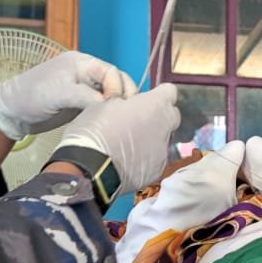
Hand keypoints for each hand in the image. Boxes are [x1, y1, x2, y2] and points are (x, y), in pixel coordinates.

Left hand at [0, 51, 136, 140]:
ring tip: (122, 119)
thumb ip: (84, 96)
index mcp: (82, 63)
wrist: (13, 113)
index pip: (110, 72)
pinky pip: (103, 105)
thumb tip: (110, 103)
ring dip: (118, 104)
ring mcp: (85, 88)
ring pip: (112, 94)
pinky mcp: (83, 103)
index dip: (116, 87)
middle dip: (123, 95)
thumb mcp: (58, 94)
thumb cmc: (31, 96)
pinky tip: (113, 122)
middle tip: (125, 114)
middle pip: (116, 81)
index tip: (113, 105)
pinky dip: (110, 112)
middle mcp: (86, 73)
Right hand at [53, 84, 179, 192]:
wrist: (90, 169)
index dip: (157, 94)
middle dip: (159, 116)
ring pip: (164, 139)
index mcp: (155, 105)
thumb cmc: (94, 130)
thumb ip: (126, 103)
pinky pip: (156, 159)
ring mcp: (163, 151)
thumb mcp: (105, 104)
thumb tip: (129, 105)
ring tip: (131, 145)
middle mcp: (165, 127)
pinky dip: (147, 158)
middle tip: (139, 120)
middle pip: (172, 116)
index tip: (145, 100)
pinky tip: (129, 162)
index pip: (169, 91)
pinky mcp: (157, 171)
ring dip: (152, 138)